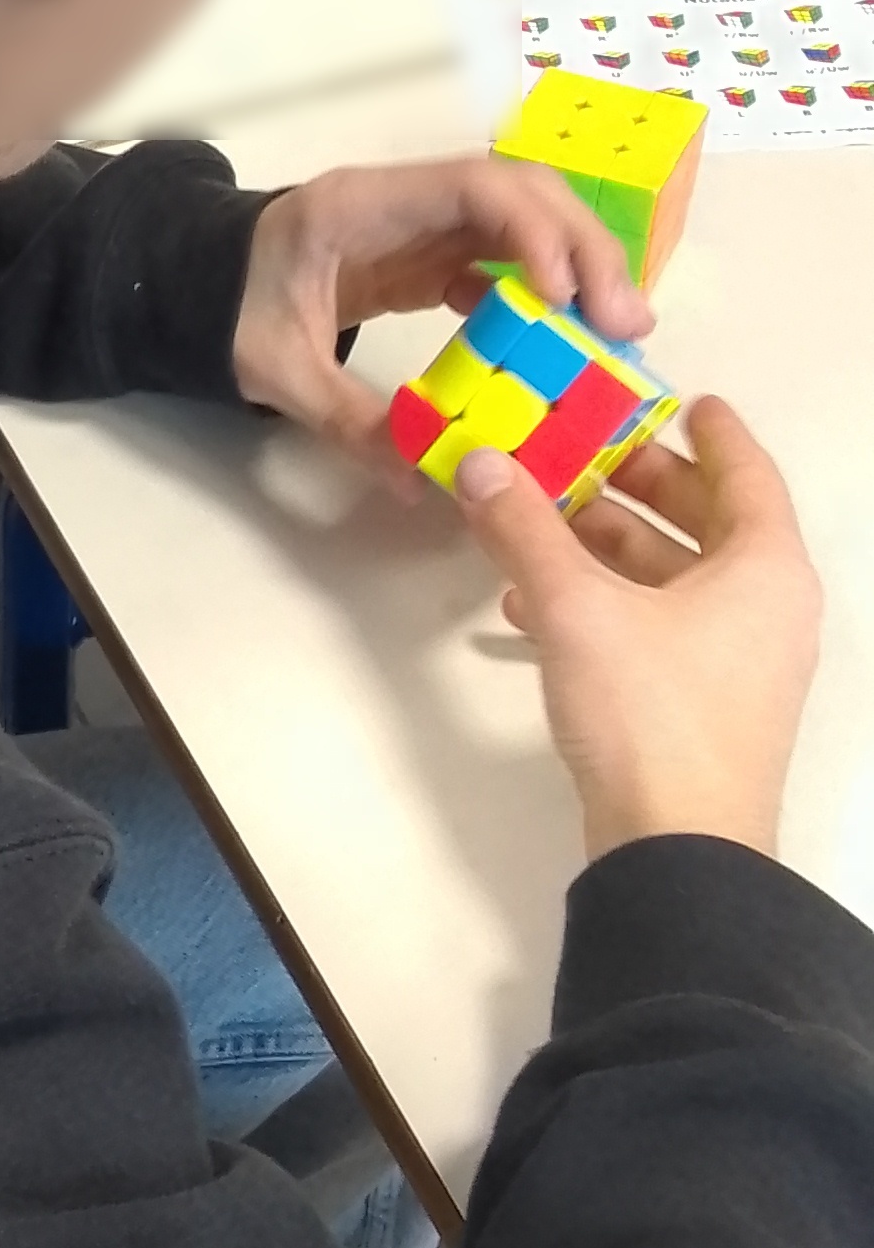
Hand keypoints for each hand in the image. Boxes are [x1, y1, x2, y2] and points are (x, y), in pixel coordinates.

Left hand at [233, 157, 653, 463]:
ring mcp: (420, 224)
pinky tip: (564, 340)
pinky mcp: (426, 256)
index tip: (569, 296)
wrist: (192, 283)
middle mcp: (405, 202)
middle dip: (583, 248)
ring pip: (523, 222)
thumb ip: (345, 419)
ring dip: (576, 267)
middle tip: (626, 322)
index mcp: (364, 205)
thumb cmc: (228, 309)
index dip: (535, 231)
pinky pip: (499, 259)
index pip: (474, 186)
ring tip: (617, 331)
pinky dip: (541, 292)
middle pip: (520, 193)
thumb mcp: (274, 367)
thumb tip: (415, 481)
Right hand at [454, 401, 820, 859]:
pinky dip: (604, 605)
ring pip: (674, 578)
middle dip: (637, 487)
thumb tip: (480, 461)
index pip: (745, 472)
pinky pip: (658, 627)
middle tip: (578, 451)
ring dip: (605, 548)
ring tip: (533, 522)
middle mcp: (768, 607)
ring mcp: (740, 661)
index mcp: (765, 568)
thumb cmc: (650, 713)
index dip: (710, 432)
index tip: (677, 398)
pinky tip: (529, 606)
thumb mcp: (576, 608)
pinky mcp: (704, 704)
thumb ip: (524, 529)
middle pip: (707, 522)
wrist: (677, 850)